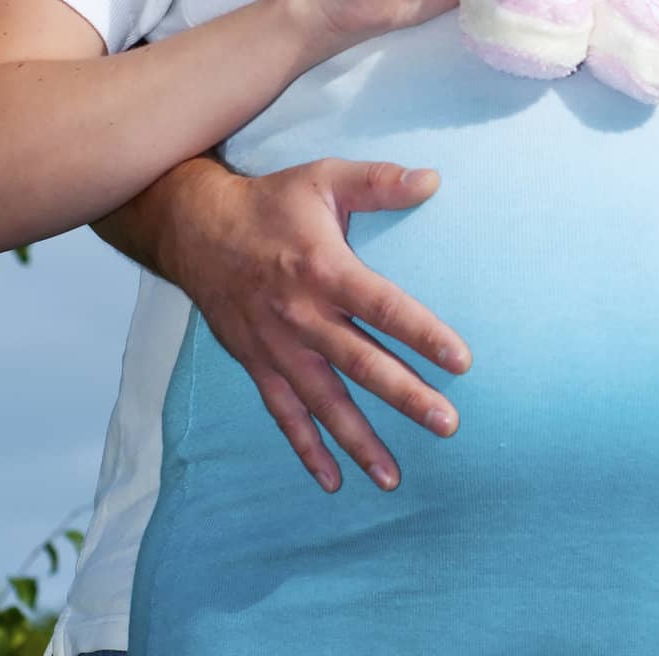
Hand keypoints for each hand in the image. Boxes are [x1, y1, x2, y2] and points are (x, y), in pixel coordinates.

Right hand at [160, 156, 473, 492]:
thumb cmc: (271, 203)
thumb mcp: (325, 178)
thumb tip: (432, 180)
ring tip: (394, 478)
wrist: (196, 230)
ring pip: (325, 403)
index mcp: (325, 270)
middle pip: (362, 364)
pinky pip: (285, 415)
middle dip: (406, 397)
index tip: (461, 361)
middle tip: (447, 425)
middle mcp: (302, 316)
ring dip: (360, 441)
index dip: (424, 335)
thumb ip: (379, 181)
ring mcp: (278, 347)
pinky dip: (307, 450)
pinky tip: (333, 480)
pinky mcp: (258, 365)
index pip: (384, 308)